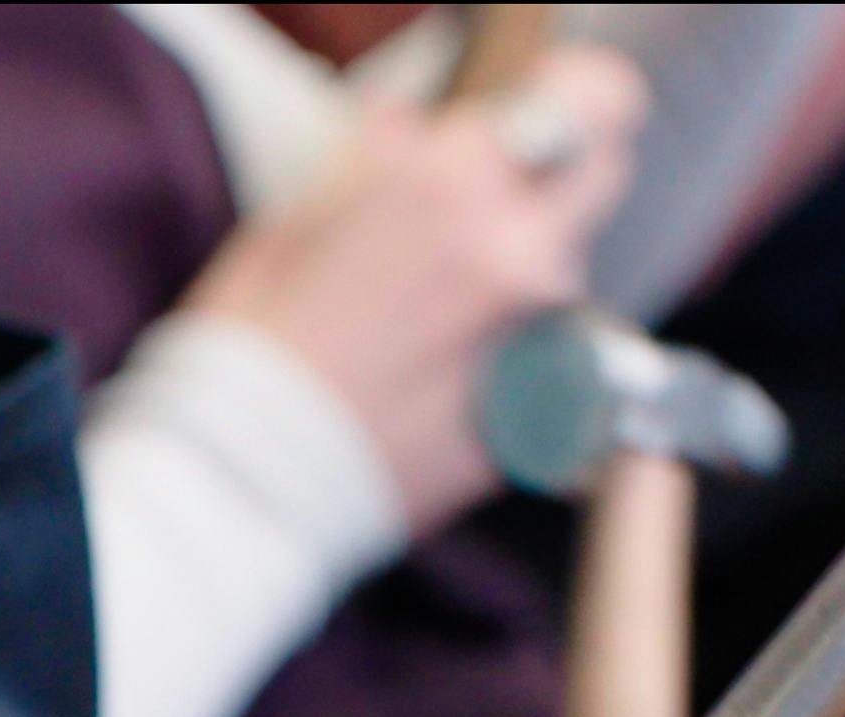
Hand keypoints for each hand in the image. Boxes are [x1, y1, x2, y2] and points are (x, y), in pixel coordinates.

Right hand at [175, 45, 646, 526]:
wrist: (242, 485)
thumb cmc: (249, 351)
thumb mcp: (296, 218)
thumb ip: (377, 159)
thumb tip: (410, 125)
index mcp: (454, 182)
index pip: (591, 104)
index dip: (574, 103)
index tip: (547, 116)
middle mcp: (516, 254)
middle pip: (602, 179)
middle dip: (559, 183)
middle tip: (496, 212)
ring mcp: (535, 341)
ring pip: (567, 274)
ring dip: (523, 278)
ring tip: (437, 319)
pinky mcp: (535, 418)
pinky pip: (551, 361)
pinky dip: (515, 358)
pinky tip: (440, 381)